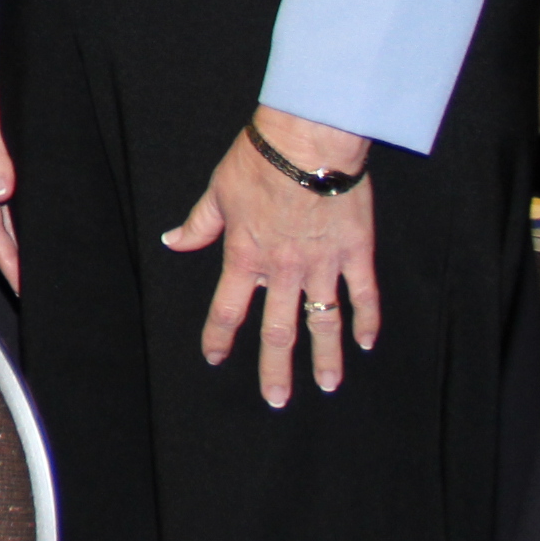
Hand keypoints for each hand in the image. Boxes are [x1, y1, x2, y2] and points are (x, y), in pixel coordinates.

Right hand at [0, 25, 21, 290]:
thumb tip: (1, 195)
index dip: (9, 263)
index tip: (25, 290)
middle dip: (16, 261)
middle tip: (42, 288)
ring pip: (7, 212)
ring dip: (22, 239)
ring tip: (46, 261)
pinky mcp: (0, 148)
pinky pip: (14, 189)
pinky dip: (25, 210)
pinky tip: (43, 212)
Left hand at [164, 105, 376, 405]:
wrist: (307, 141)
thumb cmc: (258, 161)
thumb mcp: (217, 192)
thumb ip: (199, 225)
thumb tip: (172, 242)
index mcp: (245, 256)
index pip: (227, 309)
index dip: (219, 337)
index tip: (215, 359)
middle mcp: (283, 269)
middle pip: (278, 330)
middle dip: (276, 368)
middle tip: (276, 399)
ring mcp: (322, 264)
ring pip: (323, 322)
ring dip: (326, 357)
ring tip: (328, 386)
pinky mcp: (355, 252)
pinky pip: (363, 295)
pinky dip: (367, 321)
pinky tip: (366, 342)